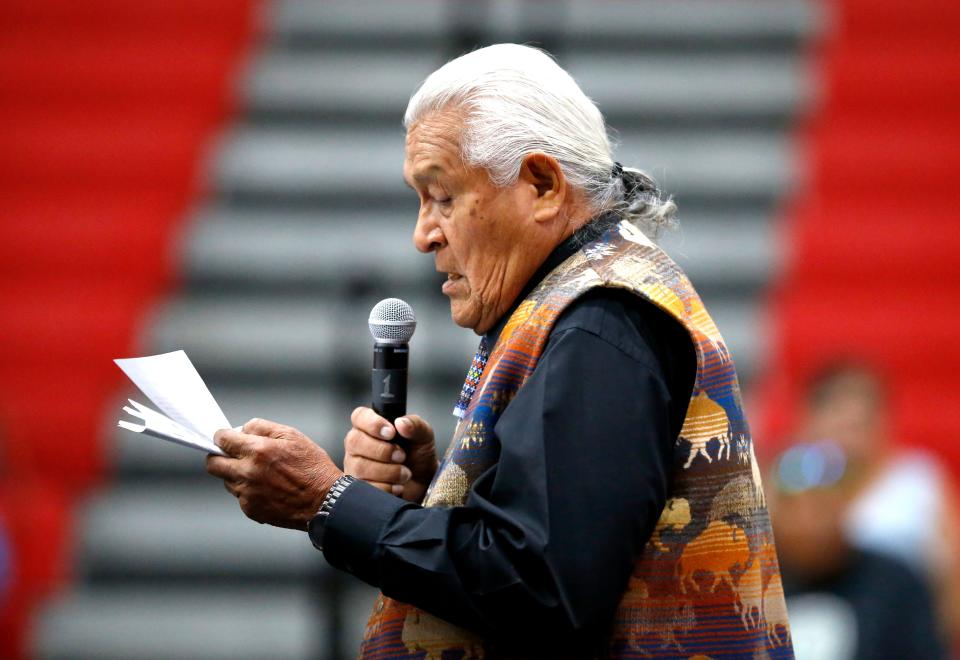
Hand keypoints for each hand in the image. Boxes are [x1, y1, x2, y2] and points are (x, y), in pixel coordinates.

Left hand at [206, 418, 342, 529]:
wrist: (324, 501)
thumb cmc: (312, 468)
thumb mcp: (293, 436)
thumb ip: (263, 427)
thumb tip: (243, 429)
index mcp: (258, 450)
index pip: (223, 440)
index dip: (221, 437)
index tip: (224, 438)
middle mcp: (248, 472)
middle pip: (213, 464)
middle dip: (219, 456)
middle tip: (231, 455)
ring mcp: (247, 493)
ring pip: (227, 481)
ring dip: (236, 474)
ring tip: (260, 473)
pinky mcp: (250, 509)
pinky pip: (240, 496)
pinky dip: (248, 490)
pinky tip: (267, 488)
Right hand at [344, 407, 437, 502]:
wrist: (422, 483)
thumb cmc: (418, 456)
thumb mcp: (423, 436)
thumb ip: (415, 425)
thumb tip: (401, 422)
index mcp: (369, 426)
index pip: (359, 416)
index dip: (372, 423)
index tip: (391, 432)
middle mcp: (357, 445)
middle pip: (355, 441)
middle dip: (383, 450)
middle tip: (402, 456)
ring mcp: (354, 466)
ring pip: (360, 467)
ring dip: (388, 471)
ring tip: (404, 473)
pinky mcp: (358, 486)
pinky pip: (366, 487)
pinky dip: (387, 488)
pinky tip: (397, 486)